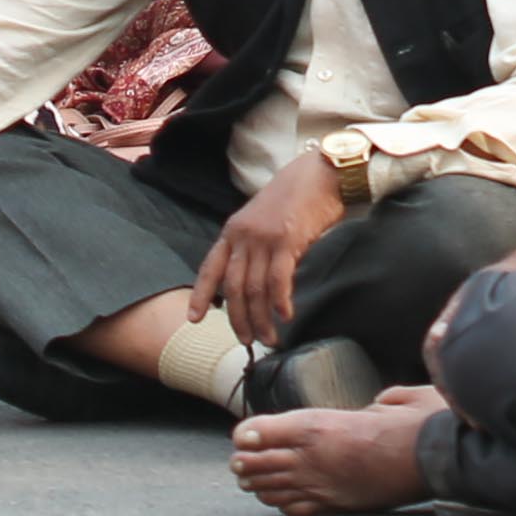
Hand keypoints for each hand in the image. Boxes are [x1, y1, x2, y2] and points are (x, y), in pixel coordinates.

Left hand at [191, 149, 346, 348]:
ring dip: (261, 319)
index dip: (201, 295)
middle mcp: (243, 235)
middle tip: (248, 341)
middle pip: (233, 287)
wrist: (320, 174)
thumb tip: (250, 281)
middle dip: (238, 319)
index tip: (194, 319)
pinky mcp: (287, 240)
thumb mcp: (261, 219)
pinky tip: (286, 316)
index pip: (210, 268)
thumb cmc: (296, 198)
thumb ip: (251, 246)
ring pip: (255, 289)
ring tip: (270, 337)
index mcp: (233, 230)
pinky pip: (278, 280)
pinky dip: (280, 302)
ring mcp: (263, 238)